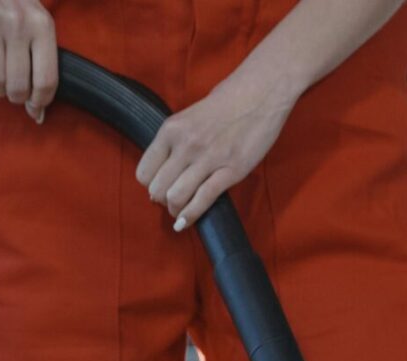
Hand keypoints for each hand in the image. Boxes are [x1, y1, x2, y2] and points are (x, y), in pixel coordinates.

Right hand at [0, 0, 57, 121]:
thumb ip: (42, 61)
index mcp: (42, 26)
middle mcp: (18, 22)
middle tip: (11, 90)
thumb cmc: (15, 3)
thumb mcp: (37, 22)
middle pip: (18, 87)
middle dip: (15, 97)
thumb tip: (38, 113)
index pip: (45, 81)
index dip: (39, 103)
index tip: (35, 108)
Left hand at [136, 63, 298, 230]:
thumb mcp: (190, 116)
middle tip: (171, 200)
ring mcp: (208, 158)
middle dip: (162, 201)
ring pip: (177, 197)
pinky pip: (203, 200)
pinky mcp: (230, 171)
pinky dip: (191, 216)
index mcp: (172, 129)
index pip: (144, 172)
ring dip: (176, 210)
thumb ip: (177, 140)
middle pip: (158, 190)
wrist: (262, 91)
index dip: (150, 185)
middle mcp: (186, 144)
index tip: (160, 186)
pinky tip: (185, 222)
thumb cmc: (228, 102)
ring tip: (179, 212)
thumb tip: (166, 168)